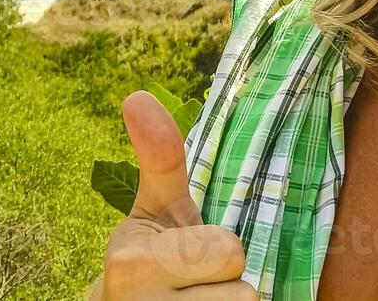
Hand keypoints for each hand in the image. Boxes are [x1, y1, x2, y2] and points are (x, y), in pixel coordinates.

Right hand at [95, 90, 257, 299]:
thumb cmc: (150, 259)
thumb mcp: (154, 210)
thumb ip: (159, 157)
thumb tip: (138, 96)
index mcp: (132, 262)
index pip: (230, 250)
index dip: (220, 252)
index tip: (191, 257)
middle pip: (245, 293)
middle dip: (229, 286)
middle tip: (198, 287)